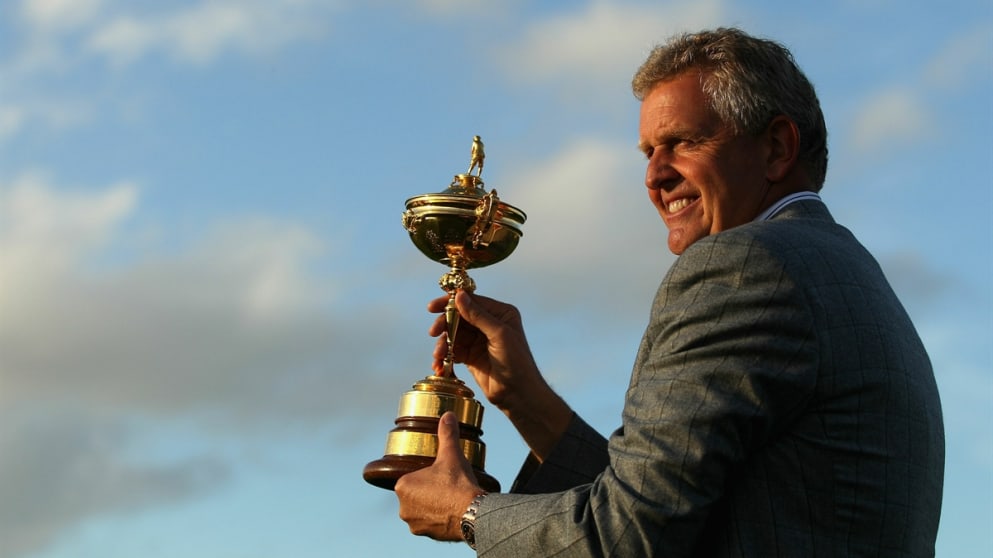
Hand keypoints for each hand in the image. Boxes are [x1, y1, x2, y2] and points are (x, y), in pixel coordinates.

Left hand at [395, 412, 481, 540]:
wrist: (472, 513)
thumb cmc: (458, 483)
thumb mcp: (452, 455)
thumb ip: (447, 434)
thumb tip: (448, 415)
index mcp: (403, 486)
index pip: (410, 477)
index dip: (425, 475)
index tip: (437, 474)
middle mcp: (403, 507)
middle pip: (414, 494)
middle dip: (427, 490)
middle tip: (445, 485)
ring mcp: (414, 523)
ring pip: (420, 510)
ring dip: (430, 505)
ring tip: (448, 498)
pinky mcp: (426, 534)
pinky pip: (429, 523)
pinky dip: (437, 518)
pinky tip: (450, 511)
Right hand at [428, 291, 572, 460]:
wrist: (518, 394)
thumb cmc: (516, 362)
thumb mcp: (499, 335)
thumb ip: (478, 316)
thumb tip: (459, 296)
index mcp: (500, 313)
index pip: (471, 301)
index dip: (450, 302)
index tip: (433, 308)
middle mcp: (488, 323)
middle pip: (458, 316)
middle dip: (444, 324)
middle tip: (433, 333)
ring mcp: (478, 339)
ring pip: (453, 334)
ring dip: (443, 343)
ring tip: (438, 355)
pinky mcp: (470, 355)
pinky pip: (452, 350)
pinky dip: (443, 355)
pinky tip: (439, 364)